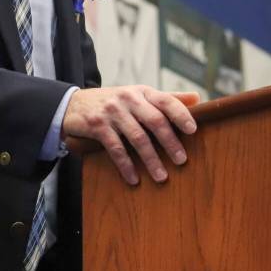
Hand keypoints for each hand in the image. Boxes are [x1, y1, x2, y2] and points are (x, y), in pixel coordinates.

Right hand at [62, 86, 199, 184]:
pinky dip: (126, 166)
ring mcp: (112, 111)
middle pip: (154, 120)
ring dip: (151, 159)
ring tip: (161, 176)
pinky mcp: (97, 125)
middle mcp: (128, 98)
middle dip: (170, 142)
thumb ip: (165, 98)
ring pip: (137, 137)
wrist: (74, 104)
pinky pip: (116, 148)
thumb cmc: (114, 102)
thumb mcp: (138, 95)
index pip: (165, 100)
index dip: (180, 114)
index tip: (193, 130)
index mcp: (142, 91)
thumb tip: (197, 99)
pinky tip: (134, 179)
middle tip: (181, 160)